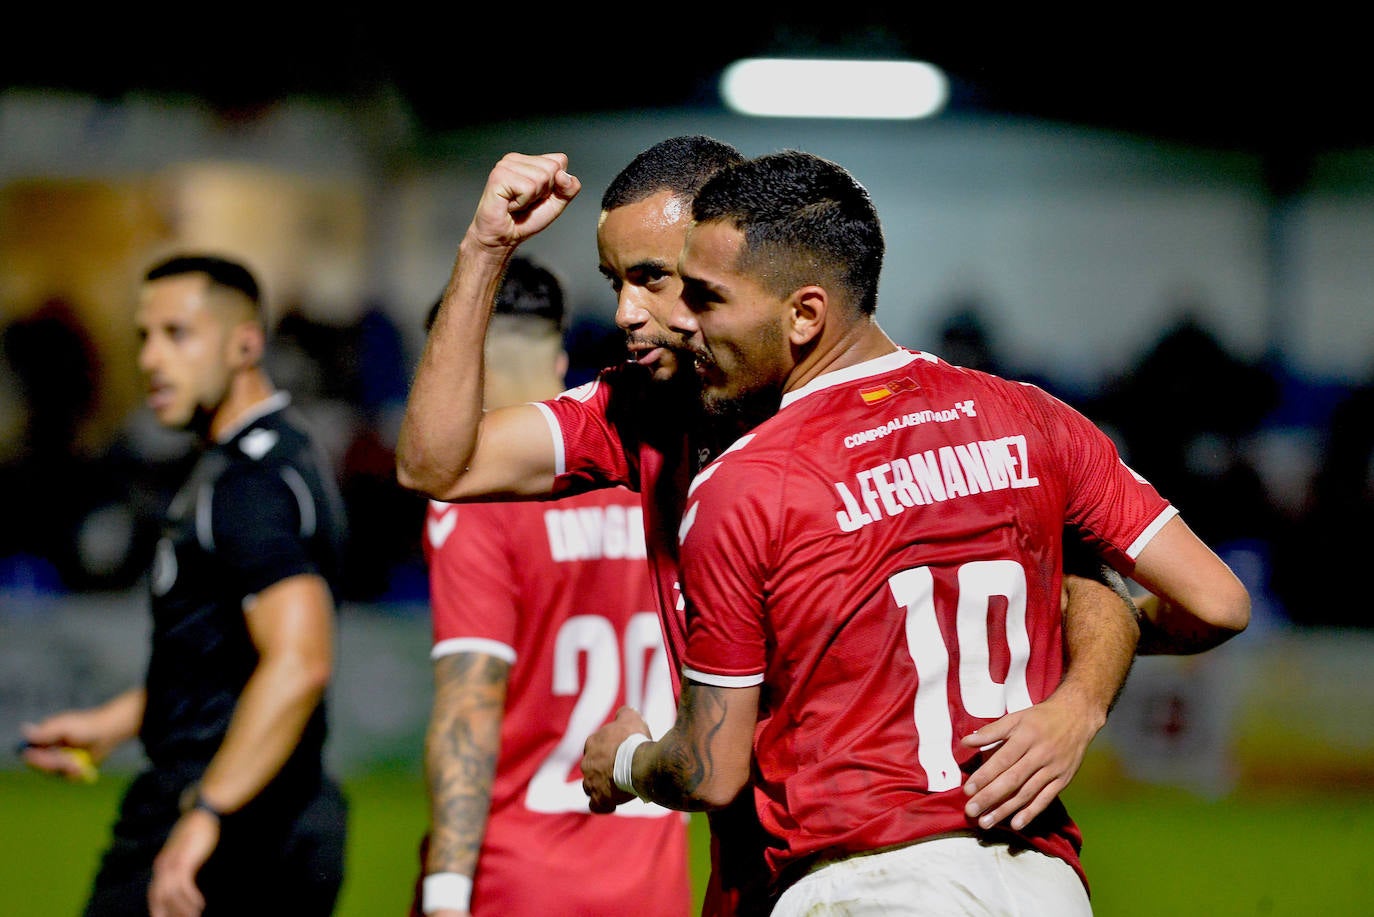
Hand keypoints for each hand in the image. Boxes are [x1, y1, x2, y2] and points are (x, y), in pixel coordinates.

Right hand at [20, 711, 117, 779]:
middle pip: (40, 767)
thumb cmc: (87, 726)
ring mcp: (58, 760)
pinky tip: (82, 768)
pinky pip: (66, 777)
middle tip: (69, 761)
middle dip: (56, 765)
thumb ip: (46, 731)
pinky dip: (74, 774)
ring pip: (53, 773)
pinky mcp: (69, 768)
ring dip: (66, 769)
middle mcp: (47, 750)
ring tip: (78, 764)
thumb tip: (24, 729)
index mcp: (42, 737)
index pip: (28, 754)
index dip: (35, 760)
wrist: (109, 732)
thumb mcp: (65, 727)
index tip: (50, 760)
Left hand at [148, 809, 219, 916]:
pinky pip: (183, 885)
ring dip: (182, 909)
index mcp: (162, 866)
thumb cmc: (197, 832)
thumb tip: (182, 879)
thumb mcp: (185, 851)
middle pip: (159, 898)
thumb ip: (180, 864)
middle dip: (169, 914)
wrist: (203, 813)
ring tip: (195, 915)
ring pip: (171, 895)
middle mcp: (163, 866)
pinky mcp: (184, 860)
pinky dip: (190, 897)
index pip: (155, 895)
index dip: (159, 910)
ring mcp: (172, 863)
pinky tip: (200, 903)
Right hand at [468, 152, 580, 252]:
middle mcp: (515, 159)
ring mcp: (505, 166)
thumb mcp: (556, 204)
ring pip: (541, 178)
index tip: (538, 196)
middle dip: (544, 192)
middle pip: (552, 168)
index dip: (556, 185)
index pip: (560, 161)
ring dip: (532, 198)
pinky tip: (510, 205)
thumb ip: (569, 189)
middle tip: (526, 201)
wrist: (503, 238)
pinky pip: (528, 188)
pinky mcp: (499, 176)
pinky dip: (522, 202)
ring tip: (517, 203)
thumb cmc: (524, 220)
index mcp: (528, 161)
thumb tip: (564, 175)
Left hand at [581, 706, 649, 813]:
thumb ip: (625, 714)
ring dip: (601, 787)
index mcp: (592, 742)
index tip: (620, 754)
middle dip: (603, 770)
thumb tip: (623, 712)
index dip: (607, 751)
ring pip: (591, 786)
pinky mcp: (598, 799)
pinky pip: (596, 805)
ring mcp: (590, 782)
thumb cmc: (635, 740)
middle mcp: (587, 762)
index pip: (595, 746)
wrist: (638, 763)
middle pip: (592, 767)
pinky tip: (612, 804)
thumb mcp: (632, 718)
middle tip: (621, 772)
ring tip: (617, 789)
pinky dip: (603, 805)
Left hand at [959, 691, 1102, 830]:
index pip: (1002, 760)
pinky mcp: (1064, 780)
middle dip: (990, 797)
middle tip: (971, 811)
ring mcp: (1053, 769)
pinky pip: (1046, 799)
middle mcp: (1040, 754)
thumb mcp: (1016, 718)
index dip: (984, 776)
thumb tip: (966, 742)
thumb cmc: (1040, 718)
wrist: (1077, 715)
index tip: (967, 790)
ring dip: (1006, 810)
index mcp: (1026, 737)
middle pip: (1012, 780)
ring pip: (1027, 793)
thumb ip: (991, 731)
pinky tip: (1016, 824)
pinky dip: (1031, 812)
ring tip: (987, 823)